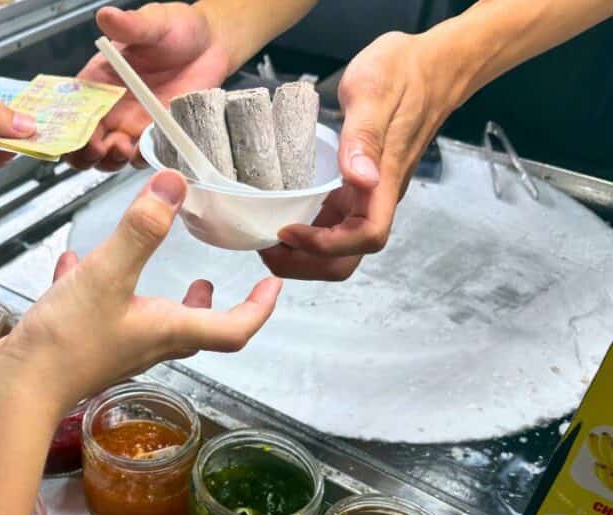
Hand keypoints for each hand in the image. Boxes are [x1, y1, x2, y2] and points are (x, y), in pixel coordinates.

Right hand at [0, 170, 281, 408]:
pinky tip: (73, 266)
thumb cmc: (68, 340)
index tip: (272, 284)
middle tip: (209, 279)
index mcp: (167, 331)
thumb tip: (175, 184)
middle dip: (207, 305)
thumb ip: (142, 230)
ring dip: (159, 299)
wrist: (18, 390)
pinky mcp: (82, 348)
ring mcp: (114, 350)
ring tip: (160, 275)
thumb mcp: (108, 275)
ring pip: (148, 324)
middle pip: (192, 330)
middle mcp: (148, 345)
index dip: (259, 308)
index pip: (233, 328)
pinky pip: (100, 315)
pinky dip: (97, 289)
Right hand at [66, 3, 230, 171]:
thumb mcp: (153, 23)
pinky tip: (144, 148)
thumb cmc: (177, 30)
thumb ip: (131, 24)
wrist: (212, 44)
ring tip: (121, 148)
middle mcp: (111, 109)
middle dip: (84, 153)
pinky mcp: (155, 136)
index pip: (71, 109)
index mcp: (98, 82)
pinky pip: (141, 157)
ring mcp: (132, 126)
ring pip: (108, 158)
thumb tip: (107, 16)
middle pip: (84, 143)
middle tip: (97, 147)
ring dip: (110, 160)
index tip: (73, 131)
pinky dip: (139, 159)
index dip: (67, 125)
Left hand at [260, 32, 457, 279]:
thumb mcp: (373, 92)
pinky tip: (280, 219)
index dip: (325, 245)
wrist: (432, 65)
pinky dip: (307, 232)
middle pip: (349, 257)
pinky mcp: (358, 189)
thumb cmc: (403, 72)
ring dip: (303, 255)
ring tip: (267, 241)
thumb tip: (360, 180)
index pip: (365, 237)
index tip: (287, 229)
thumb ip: (363, 138)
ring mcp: (368, 195)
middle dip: (306, 264)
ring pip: (340, 247)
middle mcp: (378, 196)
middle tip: (266, 249)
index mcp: (385, 182)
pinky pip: (334, 224)